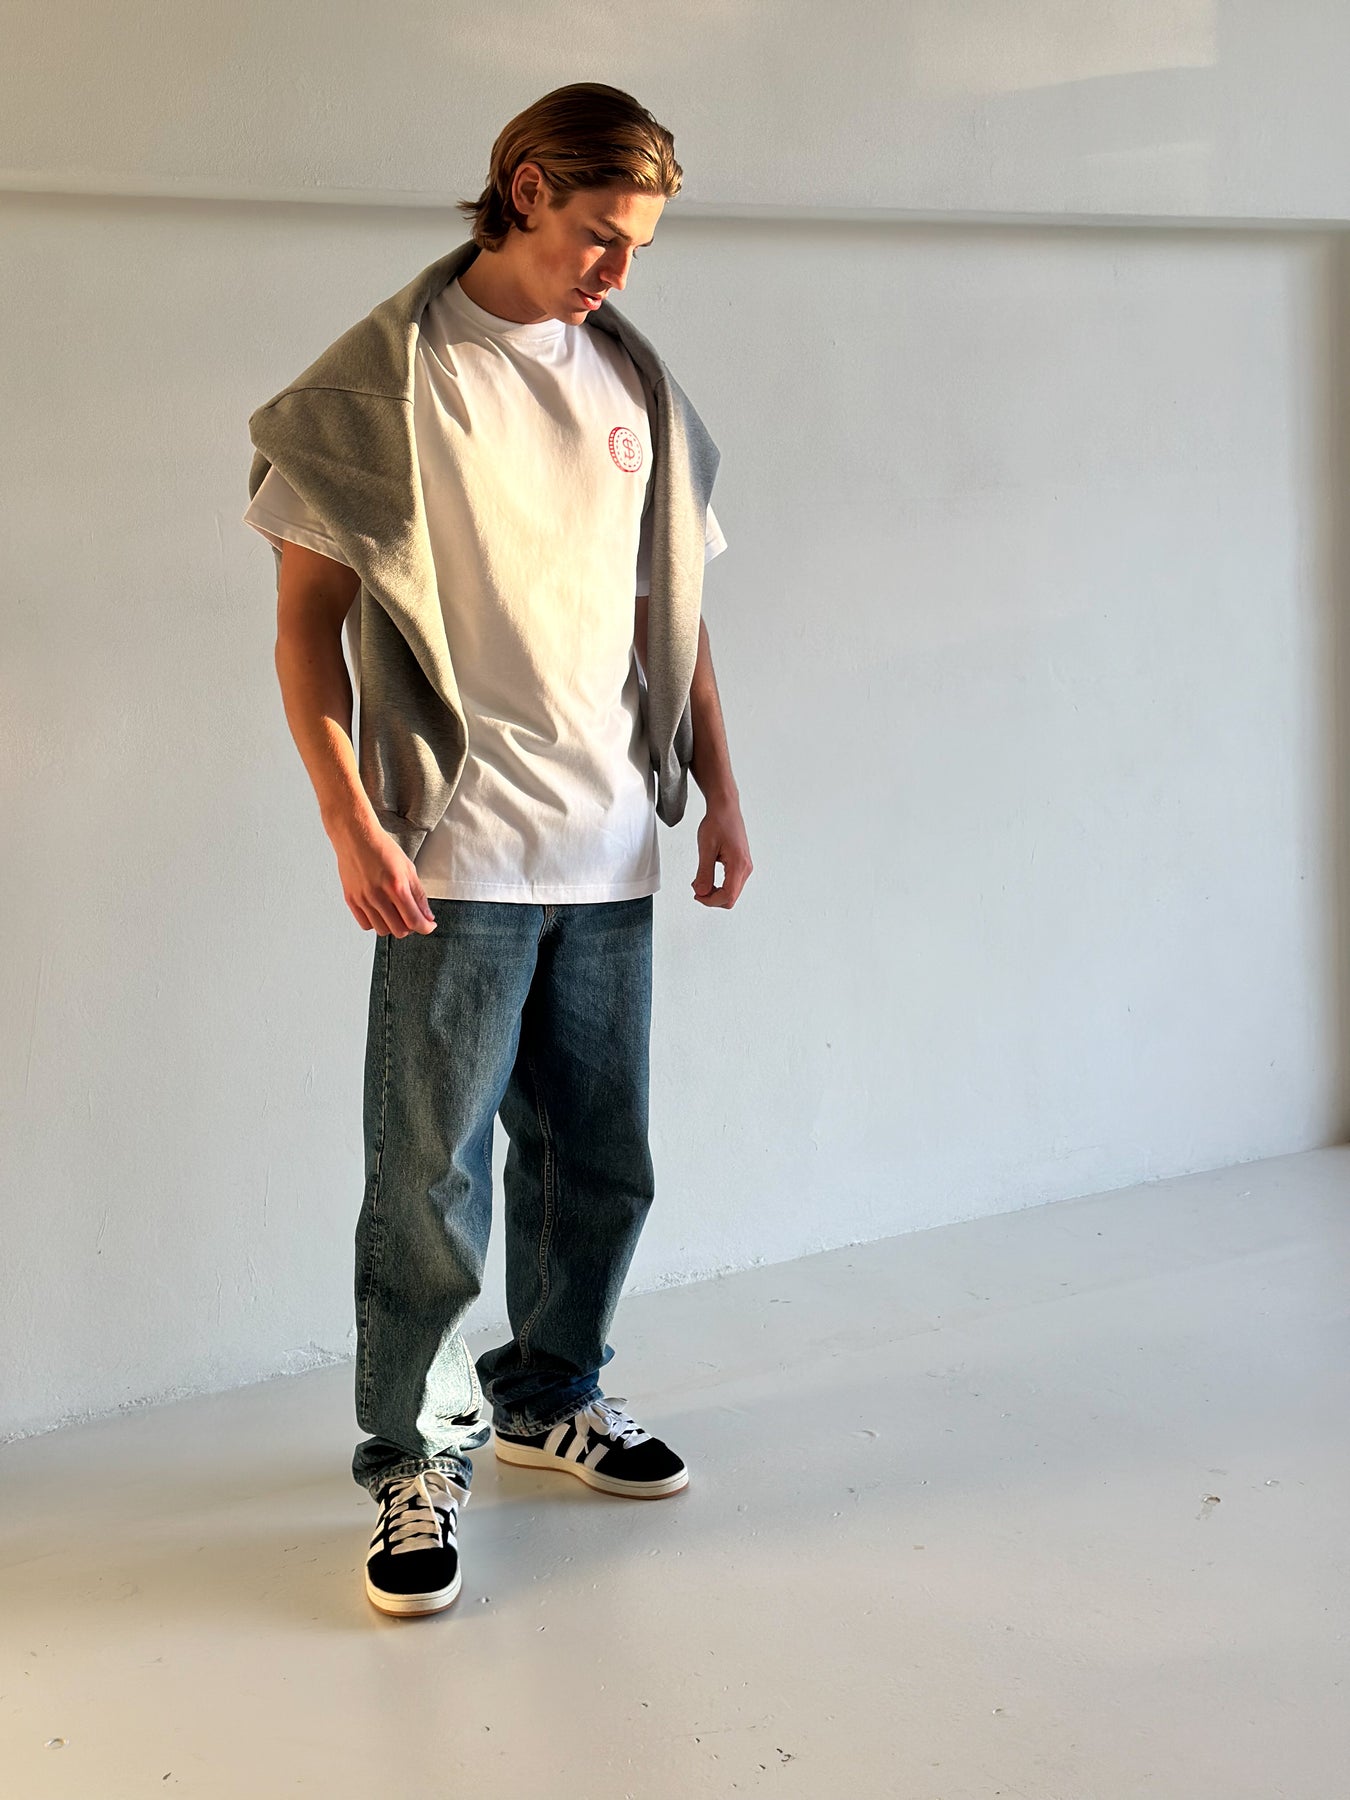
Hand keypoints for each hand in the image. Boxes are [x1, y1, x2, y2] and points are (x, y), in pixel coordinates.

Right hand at [329, 813, 437, 936]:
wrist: (356, 837)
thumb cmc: (382, 848)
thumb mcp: (408, 868)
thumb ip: (418, 895)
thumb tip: (427, 916)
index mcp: (396, 886)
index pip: (414, 920)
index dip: (425, 927)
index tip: (428, 926)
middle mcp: (378, 895)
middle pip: (399, 930)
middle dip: (410, 927)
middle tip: (412, 917)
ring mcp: (363, 899)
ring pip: (382, 930)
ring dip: (393, 926)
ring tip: (396, 913)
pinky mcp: (351, 900)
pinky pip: (366, 924)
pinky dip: (376, 923)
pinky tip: (380, 912)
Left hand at [691, 790, 751, 908]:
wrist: (725, 808)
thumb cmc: (718, 822)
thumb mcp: (706, 849)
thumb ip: (704, 873)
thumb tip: (701, 892)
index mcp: (739, 864)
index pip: (728, 896)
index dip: (710, 901)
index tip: (697, 895)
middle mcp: (746, 868)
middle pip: (731, 898)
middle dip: (712, 898)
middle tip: (697, 888)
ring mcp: (745, 866)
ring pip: (732, 892)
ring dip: (715, 892)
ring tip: (701, 881)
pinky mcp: (741, 864)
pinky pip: (732, 884)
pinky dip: (719, 885)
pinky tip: (708, 877)